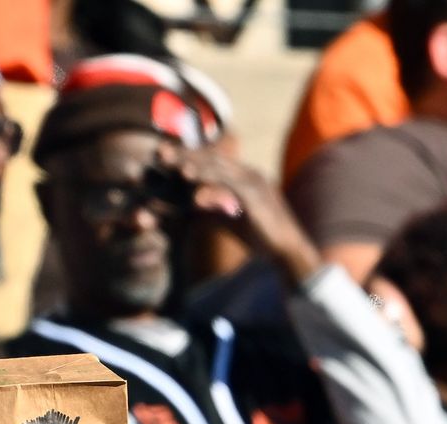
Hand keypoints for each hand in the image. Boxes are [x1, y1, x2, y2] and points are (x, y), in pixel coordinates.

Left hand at [156, 144, 319, 285]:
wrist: (285, 249)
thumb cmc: (256, 234)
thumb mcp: (225, 217)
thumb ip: (206, 208)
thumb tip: (182, 206)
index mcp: (241, 175)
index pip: (210, 159)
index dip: (186, 154)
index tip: (161, 152)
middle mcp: (248, 174)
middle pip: (213, 159)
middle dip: (186, 155)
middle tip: (161, 152)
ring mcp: (255, 184)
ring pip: (222, 171)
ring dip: (199, 168)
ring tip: (177, 169)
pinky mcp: (258, 199)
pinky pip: (233, 191)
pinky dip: (214, 191)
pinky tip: (196, 196)